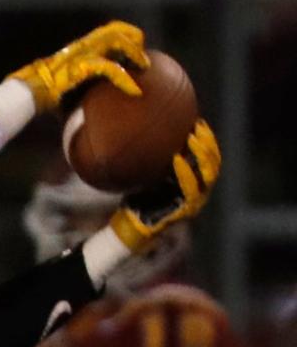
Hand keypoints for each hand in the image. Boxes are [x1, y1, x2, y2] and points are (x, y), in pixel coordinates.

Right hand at [8, 20, 148, 112]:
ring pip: (114, 43)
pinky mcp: (80, 68)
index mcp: (76, 49)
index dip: (121, 33)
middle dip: (132, 37)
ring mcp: (80, 55)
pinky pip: (108, 69)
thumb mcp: (60, 87)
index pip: (103, 33)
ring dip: (133, 53)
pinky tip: (135, 89)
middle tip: (144, 53)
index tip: (136, 44)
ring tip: (145, 66)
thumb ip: (74, 88)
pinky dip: (124, 79)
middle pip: (112, 31)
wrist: (25, 95)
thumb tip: (80, 103)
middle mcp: (80, 47)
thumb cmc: (37, 94)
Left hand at [110, 120, 220, 253]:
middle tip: (198, 127)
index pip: (210, 158)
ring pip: (208, 175)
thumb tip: (150, 125)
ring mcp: (195, 202)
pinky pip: (190, 189)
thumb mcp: (152, 172)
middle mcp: (200, 191)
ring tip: (192, 138)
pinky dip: (185, 173)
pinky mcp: (185, 211)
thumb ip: (159, 156)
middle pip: (213, 163)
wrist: (133, 224)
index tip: (198, 122)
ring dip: (201, 154)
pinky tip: (177, 158)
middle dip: (208, 143)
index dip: (208, 140)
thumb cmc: (141, 196)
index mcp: (195, 181)